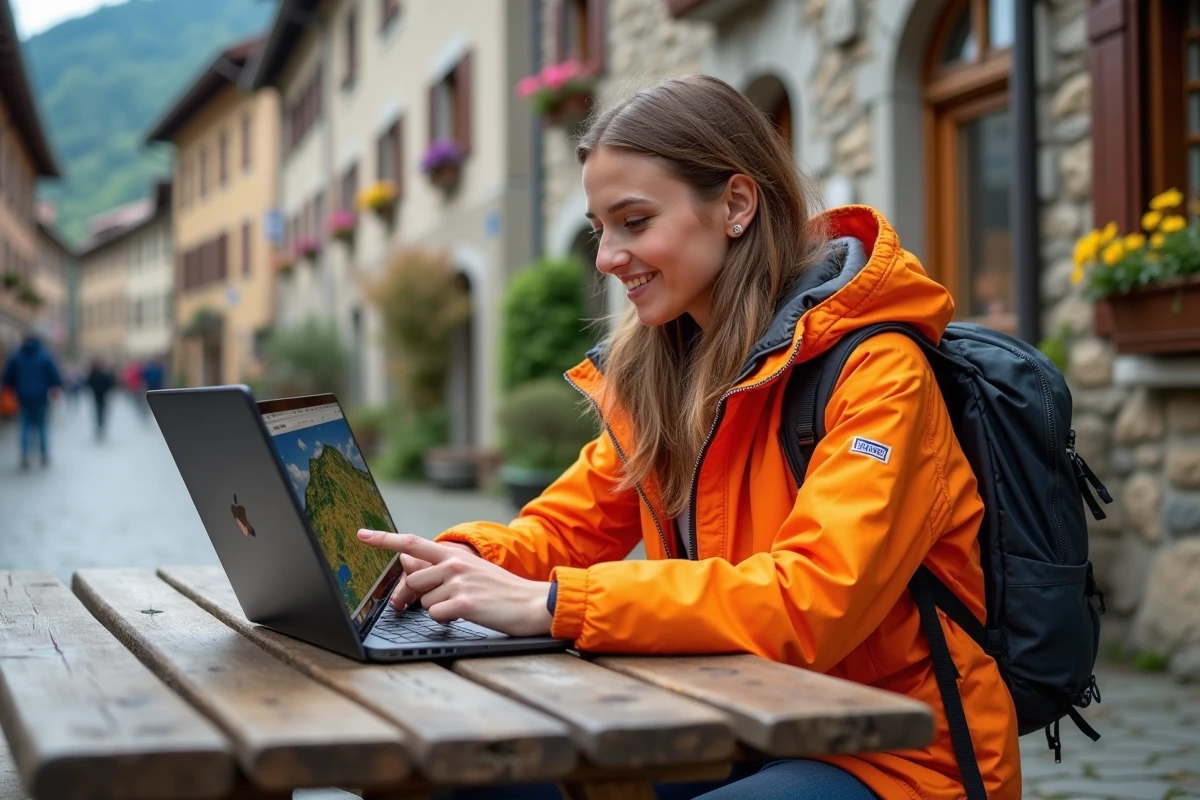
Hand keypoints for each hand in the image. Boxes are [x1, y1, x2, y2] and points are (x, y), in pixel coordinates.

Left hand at [357, 531, 552, 636]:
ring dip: (436, 608)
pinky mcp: (465, 603)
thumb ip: (439, 567)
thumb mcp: (470, 571)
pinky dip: (446, 619)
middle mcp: (454, 564)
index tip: (362, 535)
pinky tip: (464, 614)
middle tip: (408, 607)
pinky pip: (436, 615)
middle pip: (412, 581)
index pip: (412, 543)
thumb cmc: (499, 589)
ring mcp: (459, 582)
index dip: (384, 540)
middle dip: (408, 597)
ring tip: (460, 606)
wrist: (531, 603)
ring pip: (424, 601)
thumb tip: (408, 563)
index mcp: (454, 554)